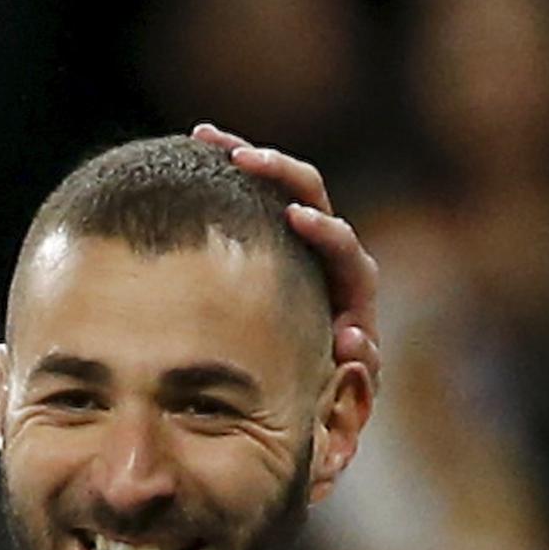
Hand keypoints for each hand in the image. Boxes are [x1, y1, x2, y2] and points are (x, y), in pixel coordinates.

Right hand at [191, 122, 380, 387]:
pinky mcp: (270, 240)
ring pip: (282, 188)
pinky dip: (228, 170)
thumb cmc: (318, 408)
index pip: (347, 254)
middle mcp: (328, 260)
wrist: (295, 400)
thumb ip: (352, 391)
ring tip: (206, 137)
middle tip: (245, 159)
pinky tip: (196, 146)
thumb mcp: (338, 412)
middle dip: (283, 175)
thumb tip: (353, 343)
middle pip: (316, 200)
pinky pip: (252, 197)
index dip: (327, 233)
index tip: (296, 219)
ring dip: (249, 159)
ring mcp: (299, 245)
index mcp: (350, 296)